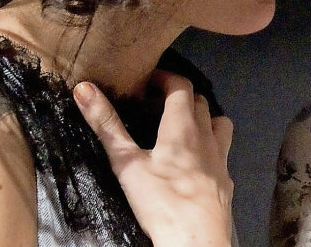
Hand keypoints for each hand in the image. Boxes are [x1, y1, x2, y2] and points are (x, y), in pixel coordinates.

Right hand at [73, 71, 234, 246]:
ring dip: (203, 118)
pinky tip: (196, 162)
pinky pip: (223, 152)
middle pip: (200, 103)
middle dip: (180, 97)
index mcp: (183, 127)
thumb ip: (107, 126)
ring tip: (181, 128)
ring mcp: (221, 159)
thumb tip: (84, 88)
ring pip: (219, 123)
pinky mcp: (226, 180)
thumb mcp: (127, 163)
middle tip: (156, 106)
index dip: (166, 78)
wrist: (197, 240)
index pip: (182, 86)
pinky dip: (210, 147)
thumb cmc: (161, 201)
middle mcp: (207, 137)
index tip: (149, 80)